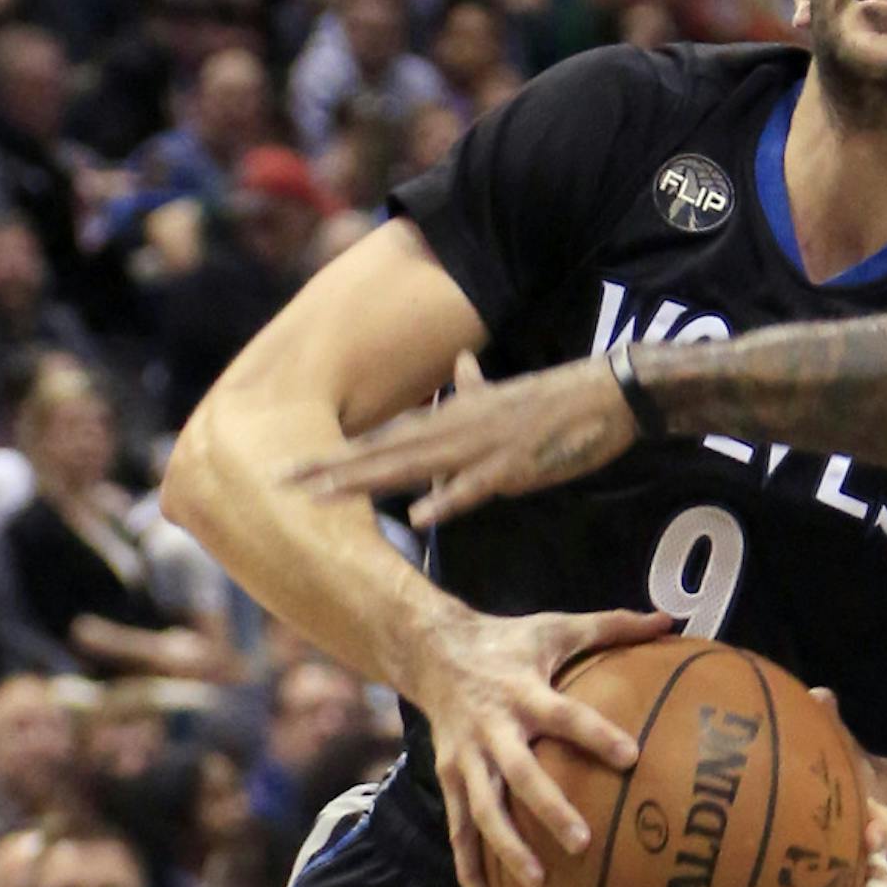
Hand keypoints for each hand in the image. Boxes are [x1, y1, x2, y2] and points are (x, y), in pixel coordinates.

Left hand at [287, 351, 637, 522]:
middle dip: (329, 471)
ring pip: (412, 469)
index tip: (292, 466)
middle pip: (380, 455)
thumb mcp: (505, 394)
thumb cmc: (557, 401)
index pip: (380, 440)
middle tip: (279, 483)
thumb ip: (474, 387)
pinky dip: (445, 501)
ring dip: (366, 483)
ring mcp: (479, 449)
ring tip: (321, 497)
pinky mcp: (513, 467)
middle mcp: (452, 431)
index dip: (335, 454)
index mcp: (448, 420)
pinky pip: (473, 489)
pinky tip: (416, 518)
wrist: (607, 393)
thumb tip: (460, 368)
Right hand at [417, 599, 673, 886]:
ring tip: (537, 883)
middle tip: (582, 843)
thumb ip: (612, 626)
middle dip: (547, 808)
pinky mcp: (451, 781)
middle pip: (519, 774)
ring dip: (507, 848)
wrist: (429, 650)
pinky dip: (471, 870)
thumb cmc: (507, 643)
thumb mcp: (555, 627)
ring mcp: (466, 760)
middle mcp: (491, 730)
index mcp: (522, 692)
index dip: (596, 734)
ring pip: (483, 812)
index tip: (631, 756)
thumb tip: (667, 621)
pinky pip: (459, 831)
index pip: (565, 714)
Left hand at [808, 690, 886, 886]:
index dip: (880, 826)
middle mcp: (872, 855)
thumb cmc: (849, 780)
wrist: (871, 814)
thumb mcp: (843, 753)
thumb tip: (820, 693)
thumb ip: (832, 728)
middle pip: (877, 877)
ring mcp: (861, 883)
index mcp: (871, 817)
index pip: (880, 820)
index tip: (877, 831)